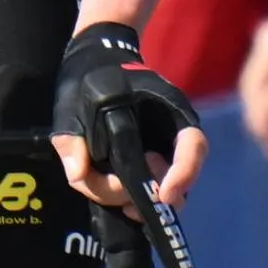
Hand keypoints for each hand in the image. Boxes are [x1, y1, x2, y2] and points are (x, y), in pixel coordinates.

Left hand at [51, 20, 208, 211]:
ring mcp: (157, 158)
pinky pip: (136, 193)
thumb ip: (73, 135)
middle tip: (118, 190)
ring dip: (124, 197)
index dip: (185, 173)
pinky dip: (118, 198)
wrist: (94, 69)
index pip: (193, 147)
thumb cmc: (94, 78)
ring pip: (153, 193)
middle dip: (145, 195)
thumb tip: (77, 173)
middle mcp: (171, 140)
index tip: (164, 195)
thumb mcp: (77, 99)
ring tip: (97, 181)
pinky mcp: (138, 170)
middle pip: (176, 182)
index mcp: (171, 113)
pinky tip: (102, 189)